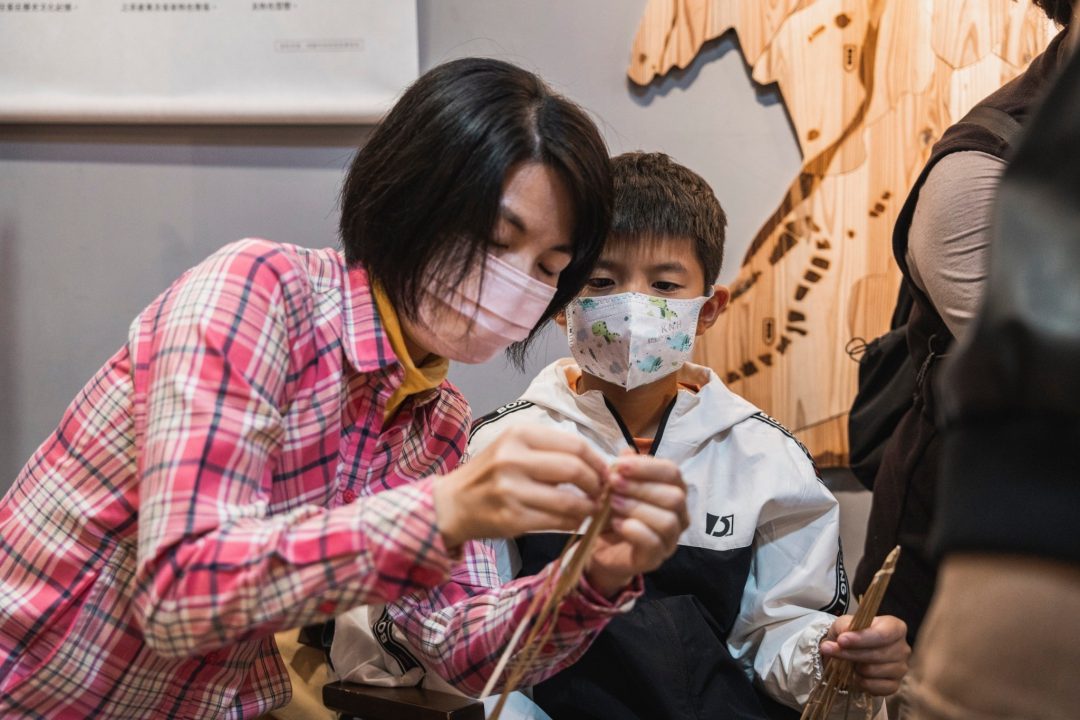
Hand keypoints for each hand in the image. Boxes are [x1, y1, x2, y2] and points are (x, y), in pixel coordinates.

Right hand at [433, 424, 607, 548]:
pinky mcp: (512, 518)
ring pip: (569, 500)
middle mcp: (514, 458)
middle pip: (574, 469)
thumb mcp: (513, 447)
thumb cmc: (488, 474)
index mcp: (519, 434)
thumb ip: (549, 450)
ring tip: (592, 508)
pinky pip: (556, 521)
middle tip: (602, 492)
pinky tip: (575, 520)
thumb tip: (596, 462)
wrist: (451, 504)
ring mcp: (511, 490)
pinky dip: (573, 522)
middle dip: (597, 483)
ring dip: (588, 507)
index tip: (606, 471)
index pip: (574, 444)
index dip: (597, 460)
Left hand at [584, 452, 688, 597]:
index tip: (621, 465)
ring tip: (612, 503)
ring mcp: (670, 540)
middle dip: (641, 487)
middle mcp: (679, 515)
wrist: (602, 547)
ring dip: (637, 508)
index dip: (648, 467)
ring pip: (668, 521)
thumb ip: (623, 470)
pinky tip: (616, 523)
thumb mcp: (615, 487)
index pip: (673, 473)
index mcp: (674, 491)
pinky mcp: (656, 559)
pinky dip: (634, 531)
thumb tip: (627, 451)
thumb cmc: (614, 512)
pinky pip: (654, 544)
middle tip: (613, 483)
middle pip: (674, 497)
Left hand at [819, 614, 909, 695]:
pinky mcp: (895, 685)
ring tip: (847, 662)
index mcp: (894, 627)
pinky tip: (855, 674)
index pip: (883, 634)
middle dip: (850, 653)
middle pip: (877, 654)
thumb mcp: (844, 624)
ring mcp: (900, 668)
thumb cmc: (850, 634)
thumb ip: (845, 626)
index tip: (841, 640)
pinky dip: (860, 682)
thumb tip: (844, 636)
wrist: (849, 651)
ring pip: (873, 671)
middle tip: (828, 649)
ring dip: (854, 668)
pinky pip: (876, 687)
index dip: (862, 639)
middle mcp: (902, 648)